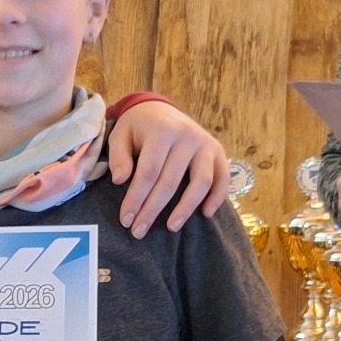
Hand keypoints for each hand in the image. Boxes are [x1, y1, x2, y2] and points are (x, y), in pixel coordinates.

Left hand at [107, 102, 229, 236]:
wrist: (160, 109)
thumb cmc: (138, 128)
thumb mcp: (120, 134)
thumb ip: (118, 156)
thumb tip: (120, 180)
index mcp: (162, 131)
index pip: (148, 172)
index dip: (136, 199)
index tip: (125, 220)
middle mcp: (187, 137)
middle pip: (170, 181)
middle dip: (153, 210)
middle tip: (139, 232)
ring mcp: (206, 144)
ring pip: (201, 182)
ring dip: (186, 209)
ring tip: (171, 228)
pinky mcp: (218, 152)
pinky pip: (222, 178)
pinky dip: (217, 197)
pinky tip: (206, 214)